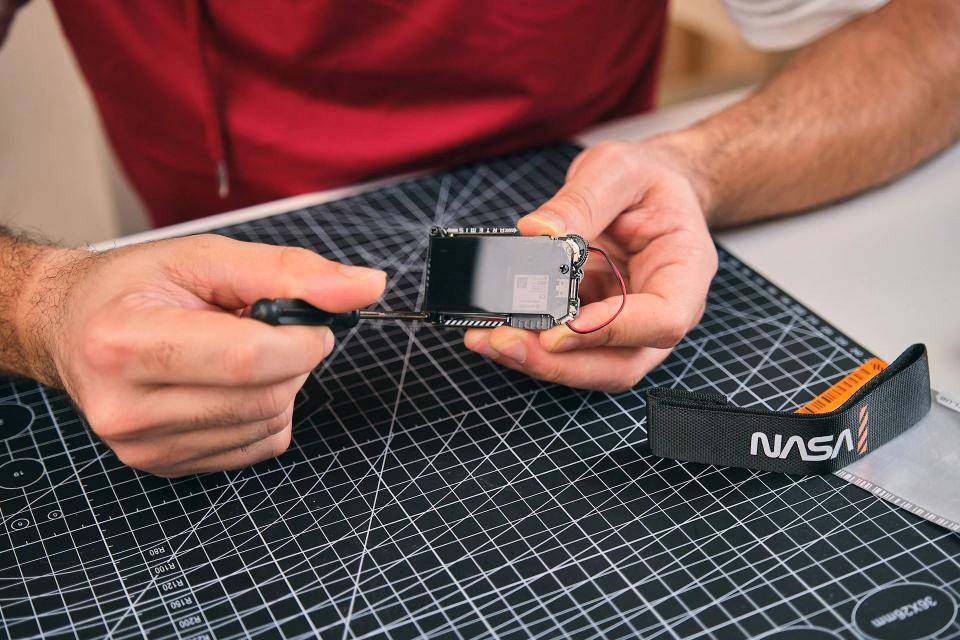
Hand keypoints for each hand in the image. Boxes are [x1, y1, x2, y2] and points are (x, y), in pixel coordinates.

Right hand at [23, 235, 384, 476]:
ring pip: (267, 424)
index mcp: (126, 342)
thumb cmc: (138, 286)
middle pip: (264, 397)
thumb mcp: (207, 258)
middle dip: (294, 359)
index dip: (302, 340)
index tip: (314, 322)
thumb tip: (366, 287)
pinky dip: (267, 412)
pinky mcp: (164, 467)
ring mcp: (144, 447)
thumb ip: (289, 271)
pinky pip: (257, 447)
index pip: (247, 359)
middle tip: (270, 329)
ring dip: (282, 385)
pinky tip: (233, 384)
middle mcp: (127, 406)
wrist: (73, 327)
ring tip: (240, 351)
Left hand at [464, 140, 717, 391]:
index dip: (610, 331)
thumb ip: (582, 199)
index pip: (662, 319)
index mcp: (685, 271)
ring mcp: (627, 328)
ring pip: (589, 366)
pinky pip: (564, 349)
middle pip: (621, 363)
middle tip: (505, 342)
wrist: (649, 189)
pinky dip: (527, 344)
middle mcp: (661, 311)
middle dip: (560, 363)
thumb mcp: (618, 170)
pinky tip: (489, 331)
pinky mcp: (593, 328)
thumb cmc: (647, 182)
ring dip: (535, 361)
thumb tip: (536, 232)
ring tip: (485, 339)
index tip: (559, 329)